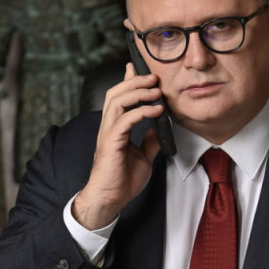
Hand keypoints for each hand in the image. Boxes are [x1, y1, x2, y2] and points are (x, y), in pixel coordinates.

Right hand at [73, 63, 164, 228]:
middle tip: (154, 76)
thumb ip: (149, 140)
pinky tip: (155, 111)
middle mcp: (109, 127)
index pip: (120, 98)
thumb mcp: (143, 156)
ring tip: (156, 90)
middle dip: (135, 81)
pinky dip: (141, 112)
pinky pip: (124, 121)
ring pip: (117, 101)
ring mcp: (108, 134)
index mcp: (115, 128)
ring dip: (138, 92)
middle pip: (116, 93)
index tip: (141, 69)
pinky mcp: (111, 143)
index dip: (129, 81)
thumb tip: (159, 127)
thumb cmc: (122, 180)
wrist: (111, 199)